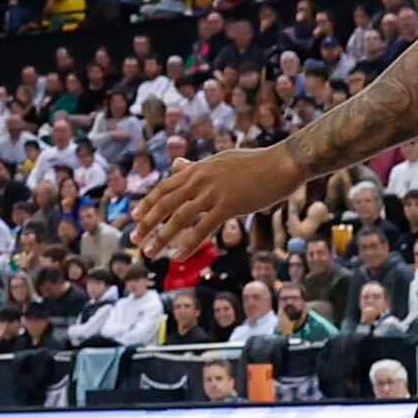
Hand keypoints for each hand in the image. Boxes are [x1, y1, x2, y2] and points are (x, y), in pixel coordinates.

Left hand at [134, 142, 306, 261]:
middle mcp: (200, 179)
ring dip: (161, 237)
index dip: (147, 204)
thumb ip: (196, 166)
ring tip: (150, 252)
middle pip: (165, 203)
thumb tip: (176, 164)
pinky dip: (187, 244)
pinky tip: (177, 256)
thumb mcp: (220, 160)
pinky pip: (203, 228)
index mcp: (197, 169)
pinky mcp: (229, 205)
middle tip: (135, 240)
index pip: (164, 187)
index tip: (134, 217)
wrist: (282, 162)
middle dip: (147, 223)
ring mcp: (213, 192)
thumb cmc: (255, 163)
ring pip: (179, 217)